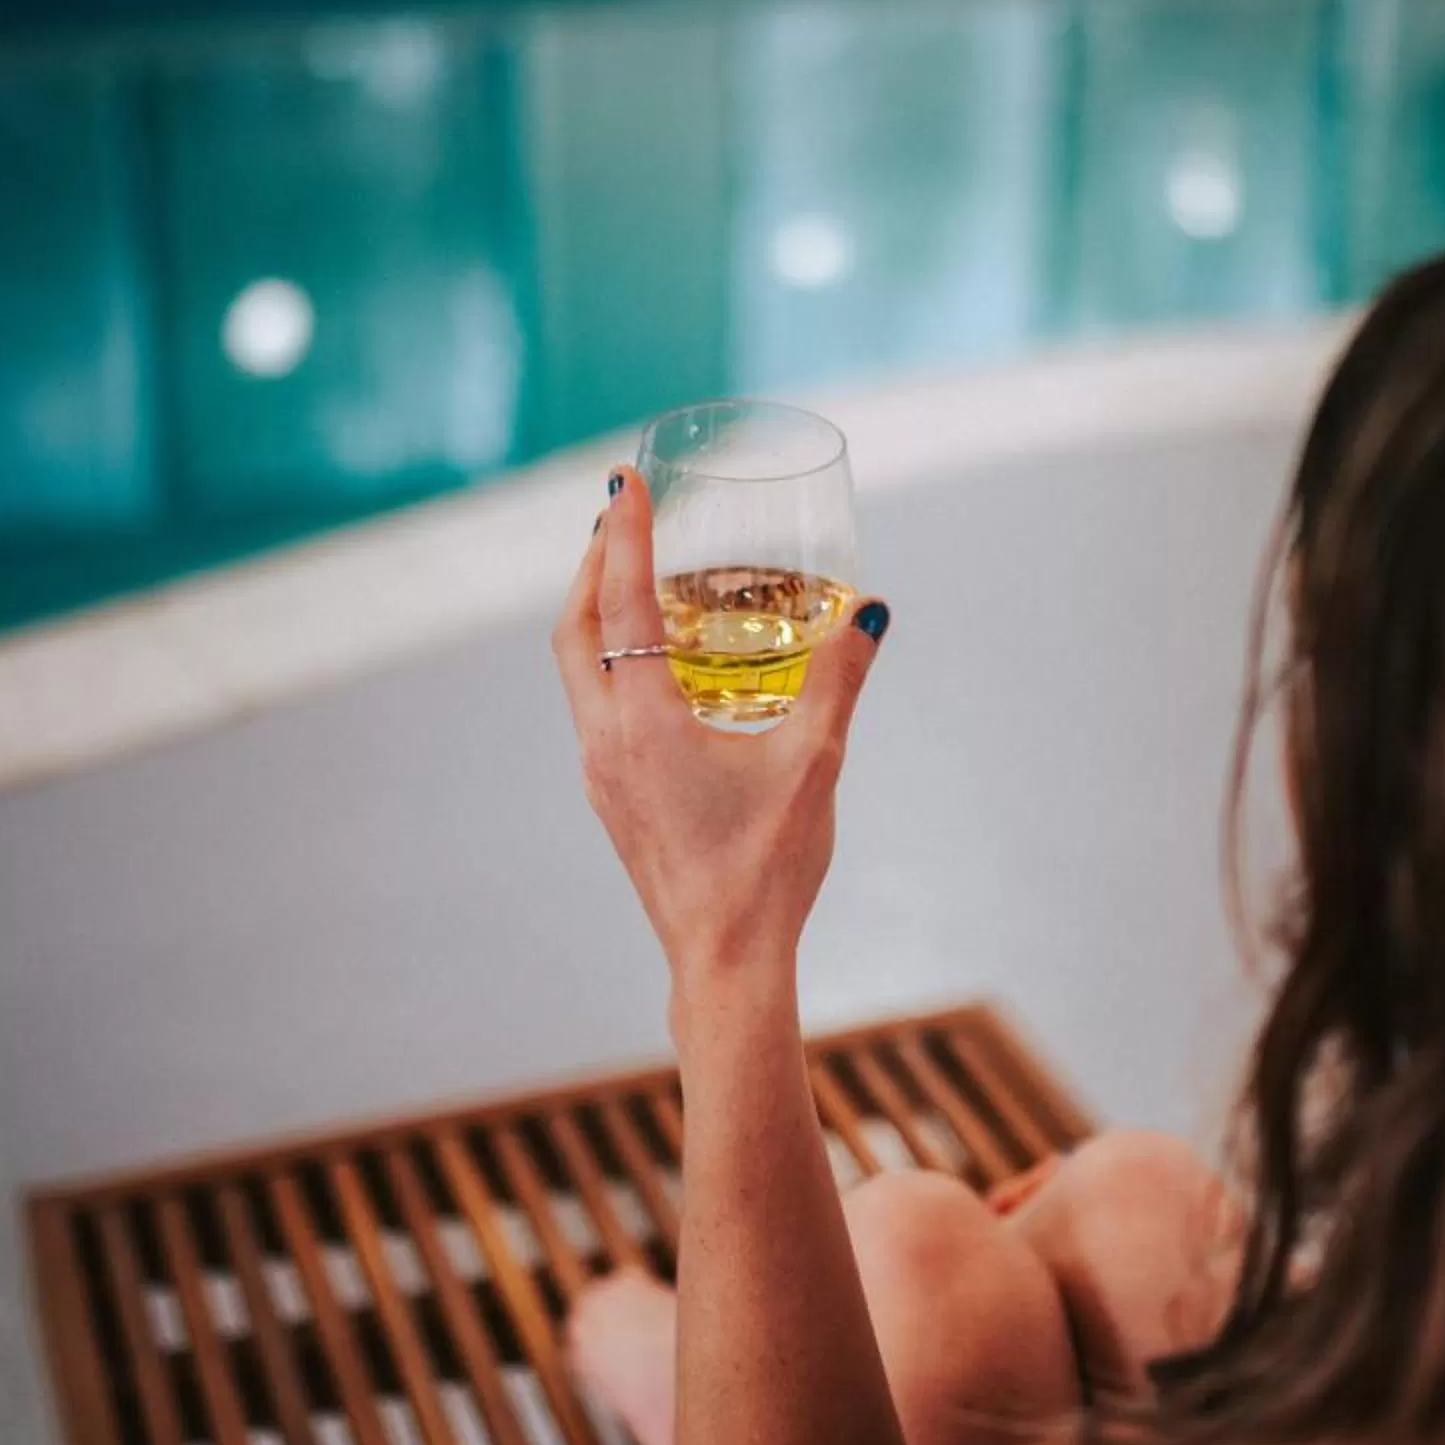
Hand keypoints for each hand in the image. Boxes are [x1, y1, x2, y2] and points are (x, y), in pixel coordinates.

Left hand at [551, 466, 887, 992]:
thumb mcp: (814, 763)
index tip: (625, 482)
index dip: (625, 536)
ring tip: (629, 574)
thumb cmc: (767, 868)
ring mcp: (601, 773)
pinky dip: (610, 659)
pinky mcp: (613, 796)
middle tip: (622, 516)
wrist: (724, 961)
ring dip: (595, 611)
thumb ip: (839, 680)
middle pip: (574, 628)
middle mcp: (605, 741)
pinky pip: (595, 704)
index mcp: (643, 723)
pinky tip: (655, 664)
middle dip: (593, 563)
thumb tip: (869, 609)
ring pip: (577, 668)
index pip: (622, 603)